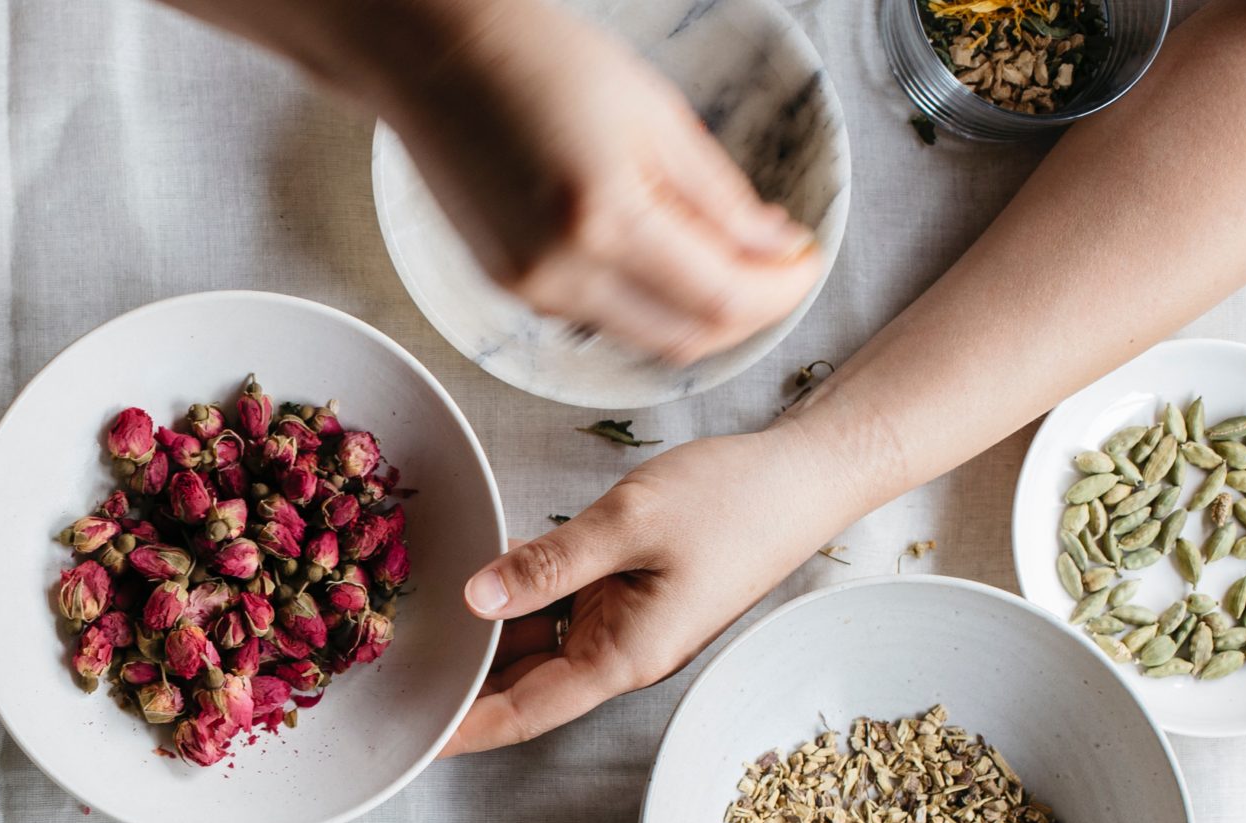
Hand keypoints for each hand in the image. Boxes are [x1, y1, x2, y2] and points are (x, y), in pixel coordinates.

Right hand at [373, 0, 819, 363]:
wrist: (437, 61)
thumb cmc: (543, 62)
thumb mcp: (656, 115)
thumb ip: (719, 196)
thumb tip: (773, 248)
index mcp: (606, 219)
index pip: (721, 297)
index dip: (780, 291)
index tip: (808, 261)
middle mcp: (562, 273)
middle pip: (686, 338)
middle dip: (747, 313)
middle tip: (778, 269)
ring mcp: (530, 290)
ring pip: (643, 337)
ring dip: (697, 312)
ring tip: (727, 257)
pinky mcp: (509, 288)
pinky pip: (599, 318)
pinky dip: (646, 301)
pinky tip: (663, 256)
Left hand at [443, 428, 842, 753]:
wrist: (805, 477)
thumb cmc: (733, 501)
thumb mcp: (630, 523)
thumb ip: (548, 564)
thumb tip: (477, 598)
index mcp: (622, 658)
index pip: (523, 713)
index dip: (463, 728)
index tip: (411, 737)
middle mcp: (618, 654)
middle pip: (520, 687)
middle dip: (460, 686)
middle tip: (389, 675)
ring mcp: (622, 625)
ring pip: (534, 646)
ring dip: (483, 640)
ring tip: (414, 628)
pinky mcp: (625, 594)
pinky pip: (556, 608)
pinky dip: (515, 598)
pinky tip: (473, 577)